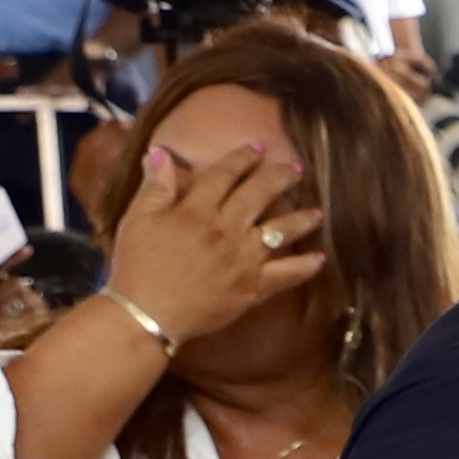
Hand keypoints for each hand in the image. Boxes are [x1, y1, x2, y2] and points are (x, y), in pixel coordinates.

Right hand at [104, 132, 327, 350]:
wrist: (147, 311)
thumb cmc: (137, 265)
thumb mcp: (138, 219)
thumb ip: (156, 186)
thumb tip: (161, 153)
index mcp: (197, 210)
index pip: (224, 175)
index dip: (242, 158)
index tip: (258, 146)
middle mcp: (226, 230)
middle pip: (259, 195)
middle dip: (280, 177)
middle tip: (296, 167)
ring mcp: (244, 259)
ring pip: (281, 231)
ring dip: (302, 218)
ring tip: (318, 211)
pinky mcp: (253, 287)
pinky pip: (288, 274)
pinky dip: (306, 266)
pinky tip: (321, 258)